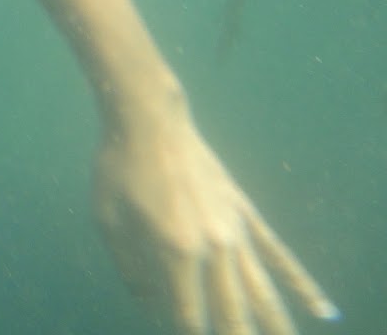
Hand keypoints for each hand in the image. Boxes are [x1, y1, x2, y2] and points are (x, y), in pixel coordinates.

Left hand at [92, 112, 337, 333]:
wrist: (149, 119)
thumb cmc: (119, 168)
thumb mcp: (108, 220)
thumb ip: (128, 267)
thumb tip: (150, 302)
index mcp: (175, 249)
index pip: (188, 313)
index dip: (188, 334)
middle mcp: (213, 245)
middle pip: (231, 311)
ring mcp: (233, 229)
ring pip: (262, 291)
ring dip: (275, 325)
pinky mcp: (244, 212)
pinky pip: (278, 255)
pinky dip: (302, 285)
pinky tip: (323, 310)